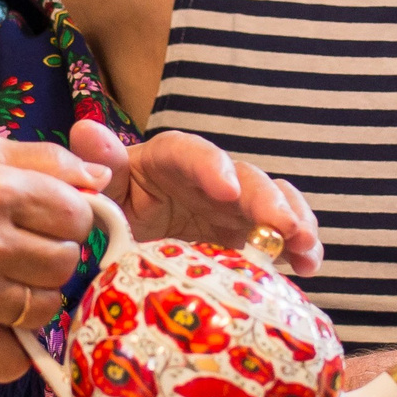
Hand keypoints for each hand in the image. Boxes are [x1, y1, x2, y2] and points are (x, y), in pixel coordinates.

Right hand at [0, 134, 107, 380]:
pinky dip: (13, 350)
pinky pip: (10, 360)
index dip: (69, 215)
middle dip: (55, 253)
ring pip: (46, 307)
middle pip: (66, 262)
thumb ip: (46, 159)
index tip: (47, 216)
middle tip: (26, 246)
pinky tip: (2, 322)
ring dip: (37, 295)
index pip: (76, 215)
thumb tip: (103, 180)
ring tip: (11, 278)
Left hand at [69, 119, 322, 275]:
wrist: (128, 247)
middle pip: (245, 178)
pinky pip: (282, 235)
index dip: (212, 167)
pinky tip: (310, 265)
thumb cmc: (117, 210)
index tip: (226, 190)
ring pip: (273, 203)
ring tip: (307, 246)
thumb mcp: (107, 190)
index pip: (191, 153)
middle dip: (267, 200)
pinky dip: (301, 246)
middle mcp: (211, 178)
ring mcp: (236, 207)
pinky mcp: (251, 235)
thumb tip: (86, 131)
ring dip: (294, 220)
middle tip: (283, 226)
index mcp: (171, 161)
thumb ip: (101, 164)